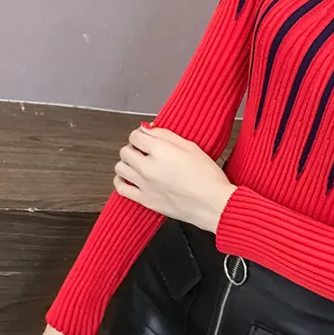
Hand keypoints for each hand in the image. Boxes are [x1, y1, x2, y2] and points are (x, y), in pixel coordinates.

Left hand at [113, 124, 236, 232]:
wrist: (214, 204)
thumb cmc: (208, 178)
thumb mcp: (192, 147)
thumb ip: (166, 136)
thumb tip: (150, 130)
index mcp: (160, 150)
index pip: (136, 136)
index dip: (141, 134)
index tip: (147, 137)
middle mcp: (148, 167)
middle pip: (126, 151)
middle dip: (134, 148)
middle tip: (144, 150)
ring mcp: (144, 184)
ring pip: (120, 167)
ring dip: (127, 163)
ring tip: (137, 163)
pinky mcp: (145, 200)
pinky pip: (121, 188)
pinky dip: (121, 180)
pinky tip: (129, 178)